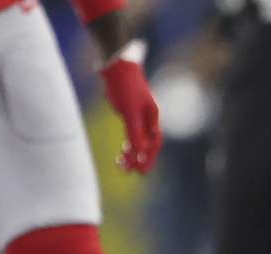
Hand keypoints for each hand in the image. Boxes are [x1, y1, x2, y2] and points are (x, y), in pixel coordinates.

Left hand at [100, 49, 160, 174]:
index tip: (141, 172)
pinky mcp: (128, 110)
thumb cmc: (125, 87)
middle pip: (148, 144)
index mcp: (152, 118)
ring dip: (132, 152)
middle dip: (141, 158)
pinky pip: (131, 131)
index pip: (154, 144)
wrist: (117, 66)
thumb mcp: (129, 112)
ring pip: (139, 138)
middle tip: (131, 171)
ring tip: (121, 162)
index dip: (148, 158)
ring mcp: (138, 114)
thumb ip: (135, 132)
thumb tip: (139, 152)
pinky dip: (128, 142)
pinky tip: (122, 147)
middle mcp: (148, 118)